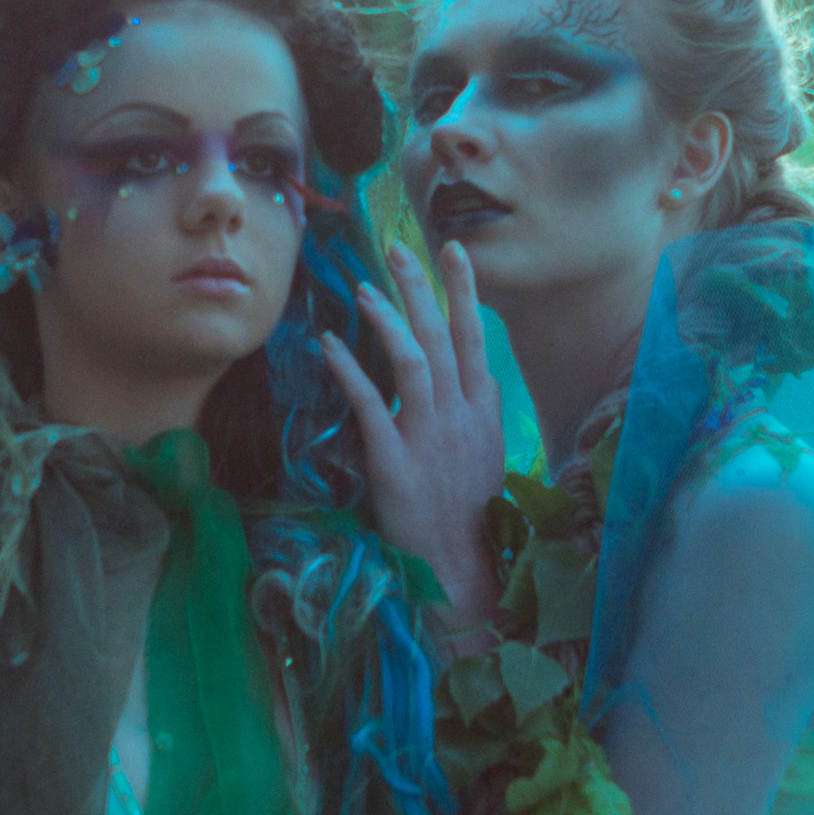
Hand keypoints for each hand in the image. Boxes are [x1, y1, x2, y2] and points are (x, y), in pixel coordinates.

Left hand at [314, 239, 507, 637]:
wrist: (460, 566)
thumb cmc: (466, 512)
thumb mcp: (482, 452)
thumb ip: (469, 409)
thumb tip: (457, 374)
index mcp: (482, 410)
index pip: (474, 336)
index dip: (462, 290)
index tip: (450, 250)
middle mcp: (460, 415)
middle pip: (442, 336)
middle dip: (420, 287)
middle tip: (396, 248)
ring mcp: (430, 437)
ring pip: (415, 362)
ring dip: (388, 320)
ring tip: (362, 289)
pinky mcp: (396, 463)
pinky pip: (373, 407)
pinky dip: (352, 372)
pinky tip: (331, 346)